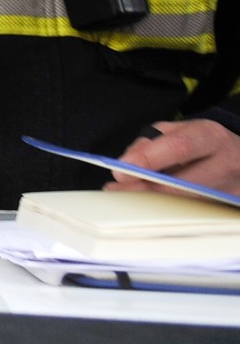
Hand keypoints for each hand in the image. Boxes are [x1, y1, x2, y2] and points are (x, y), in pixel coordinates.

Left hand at [108, 120, 239, 198]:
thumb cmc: (203, 143)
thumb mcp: (180, 130)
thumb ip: (152, 142)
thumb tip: (127, 163)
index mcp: (211, 136)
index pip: (179, 147)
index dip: (148, 159)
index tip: (121, 169)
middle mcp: (226, 162)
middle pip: (181, 183)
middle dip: (143, 188)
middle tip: (116, 189)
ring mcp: (231, 189)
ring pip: (185, 203)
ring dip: (152, 202)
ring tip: (126, 196)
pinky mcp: (230, 207)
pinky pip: (194, 213)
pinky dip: (168, 210)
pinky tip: (151, 205)